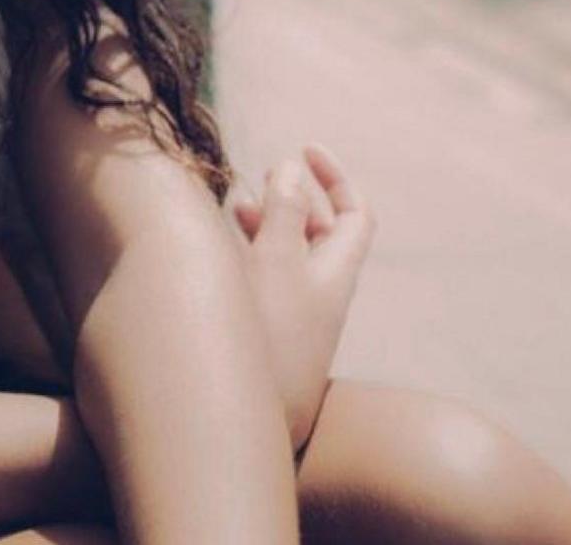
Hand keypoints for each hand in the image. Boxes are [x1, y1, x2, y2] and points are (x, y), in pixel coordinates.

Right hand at [224, 144, 373, 454]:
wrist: (252, 422)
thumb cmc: (267, 336)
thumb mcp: (274, 262)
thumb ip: (281, 212)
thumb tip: (291, 165)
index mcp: (335, 273)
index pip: (356, 214)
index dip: (335, 177)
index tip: (303, 148)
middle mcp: (320, 294)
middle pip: (319, 234)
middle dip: (291, 199)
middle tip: (259, 176)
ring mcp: (293, 317)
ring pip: (287, 257)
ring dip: (264, 227)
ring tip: (230, 210)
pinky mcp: (266, 336)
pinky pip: (263, 281)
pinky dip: (245, 257)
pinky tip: (214, 256)